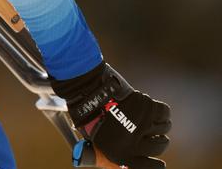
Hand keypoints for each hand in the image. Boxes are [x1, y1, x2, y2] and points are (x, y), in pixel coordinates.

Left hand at [52, 63, 171, 168]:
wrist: (87, 91)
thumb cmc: (89, 115)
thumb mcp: (96, 142)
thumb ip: (115, 153)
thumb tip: (127, 164)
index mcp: (119, 155)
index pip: (152, 167)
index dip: (156, 163)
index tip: (158, 161)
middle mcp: (133, 144)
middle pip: (160, 146)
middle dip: (157, 138)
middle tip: (147, 129)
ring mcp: (141, 126)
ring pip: (165, 127)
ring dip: (157, 121)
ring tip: (143, 115)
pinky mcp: (147, 108)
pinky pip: (164, 112)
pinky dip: (160, 109)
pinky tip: (148, 107)